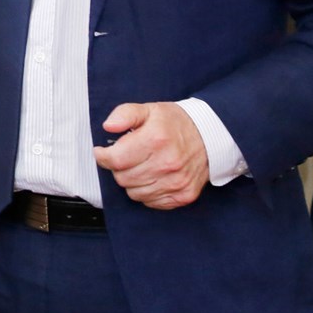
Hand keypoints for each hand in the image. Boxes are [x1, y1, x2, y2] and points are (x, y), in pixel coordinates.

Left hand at [93, 102, 209, 208]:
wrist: (210, 136)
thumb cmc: (175, 123)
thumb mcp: (148, 110)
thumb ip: (124, 114)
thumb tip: (108, 126)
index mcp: (155, 140)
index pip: (116, 159)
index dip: (103, 156)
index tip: (103, 152)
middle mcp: (167, 164)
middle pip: (122, 178)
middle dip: (118, 167)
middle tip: (126, 157)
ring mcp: (176, 182)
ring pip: (134, 193)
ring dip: (132, 181)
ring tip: (141, 166)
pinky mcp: (183, 196)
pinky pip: (150, 202)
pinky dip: (146, 192)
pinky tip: (152, 177)